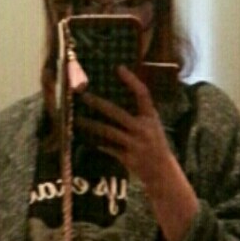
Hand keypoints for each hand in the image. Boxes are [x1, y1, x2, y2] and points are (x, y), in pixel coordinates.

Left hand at [76, 65, 172, 185]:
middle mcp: (143, 128)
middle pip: (117, 112)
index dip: (131, 80)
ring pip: (108, 132)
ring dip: (91, 125)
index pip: (142, 94)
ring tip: (77, 120)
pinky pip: (108, 149)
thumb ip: (139, 114)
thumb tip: (117, 100)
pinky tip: (86, 139)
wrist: (162, 172)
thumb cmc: (155, 145)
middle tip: (83, 95)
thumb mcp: (153, 126)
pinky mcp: (128, 158)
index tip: (119, 68)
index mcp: (151, 117)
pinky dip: (97, 144)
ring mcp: (135, 144)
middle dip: (98, 104)